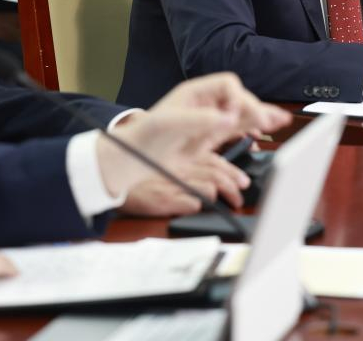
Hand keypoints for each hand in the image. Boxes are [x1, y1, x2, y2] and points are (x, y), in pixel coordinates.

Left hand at [99, 73, 289, 198]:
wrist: (133, 158)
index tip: (238, 117)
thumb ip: (201, 120)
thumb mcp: (170, 125)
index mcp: (195, 93)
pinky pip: (236, 130)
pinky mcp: (209, 137)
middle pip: (238, 99)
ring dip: (260, 117)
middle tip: (269, 122)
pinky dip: (252, 129)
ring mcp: (208, 120)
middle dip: (254, 108)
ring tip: (281, 120)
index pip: (227, 85)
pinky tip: (266, 130)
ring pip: (240, 114)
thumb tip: (229, 119)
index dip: (238, 98)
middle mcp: (205, 103)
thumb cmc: (145, 137)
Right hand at [120, 153, 249, 215]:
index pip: (216, 162)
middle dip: (233, 187)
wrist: (118, 173)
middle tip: (240, 197)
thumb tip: (216, 180)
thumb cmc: (148, 172)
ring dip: (221, 196)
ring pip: (207, 187)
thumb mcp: (173, 162)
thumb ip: (193, 166)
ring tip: (231, 204)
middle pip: (216, 175)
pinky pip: (188, 202)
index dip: (233, 172)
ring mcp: (174, 183)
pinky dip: (197, 204)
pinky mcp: (164, 199)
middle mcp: (182, 168)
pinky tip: (203, 206)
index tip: (244, 182)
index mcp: (186, 157)